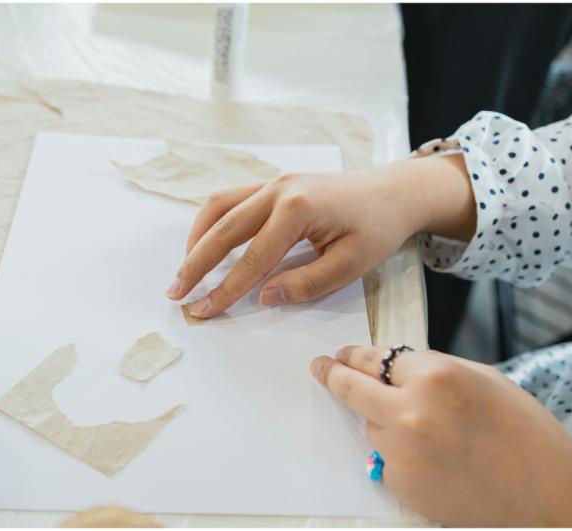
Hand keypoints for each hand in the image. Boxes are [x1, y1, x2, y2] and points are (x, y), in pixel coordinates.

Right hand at [166, 155, 475, 317]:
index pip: (252, 258)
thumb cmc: (378, 228)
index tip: (204, 312)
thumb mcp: (350, 264)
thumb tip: (263, 297)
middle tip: (176, 293)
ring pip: (219, 207)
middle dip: (196, 263)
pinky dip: (212, 220)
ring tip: (185, 269)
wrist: (395, 192)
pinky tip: (206, 241)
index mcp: (298, 209)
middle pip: (223, 230)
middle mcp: (279, 189)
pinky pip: (232, 198)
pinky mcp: (275, 182)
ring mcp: (274, 181)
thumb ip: (305, 283)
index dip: (225, 290)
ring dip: (197, 238)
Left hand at [311, 346, 571, 526]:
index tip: (340, 354)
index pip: (374, 357)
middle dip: (333, 374)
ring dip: (384, 421)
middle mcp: (410, 411)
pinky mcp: (400, 484)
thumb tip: (392, 369)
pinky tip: (436, 460)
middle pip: (351, 386)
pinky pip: (386, 458)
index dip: (355, 354)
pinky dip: (399, 455)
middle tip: (322, 367)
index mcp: (436, 376)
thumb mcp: (484, 380)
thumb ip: (433, 371)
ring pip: (371, 425)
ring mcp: (401, 452)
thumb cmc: (527, 436)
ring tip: (432, 433)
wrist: (548, 501)